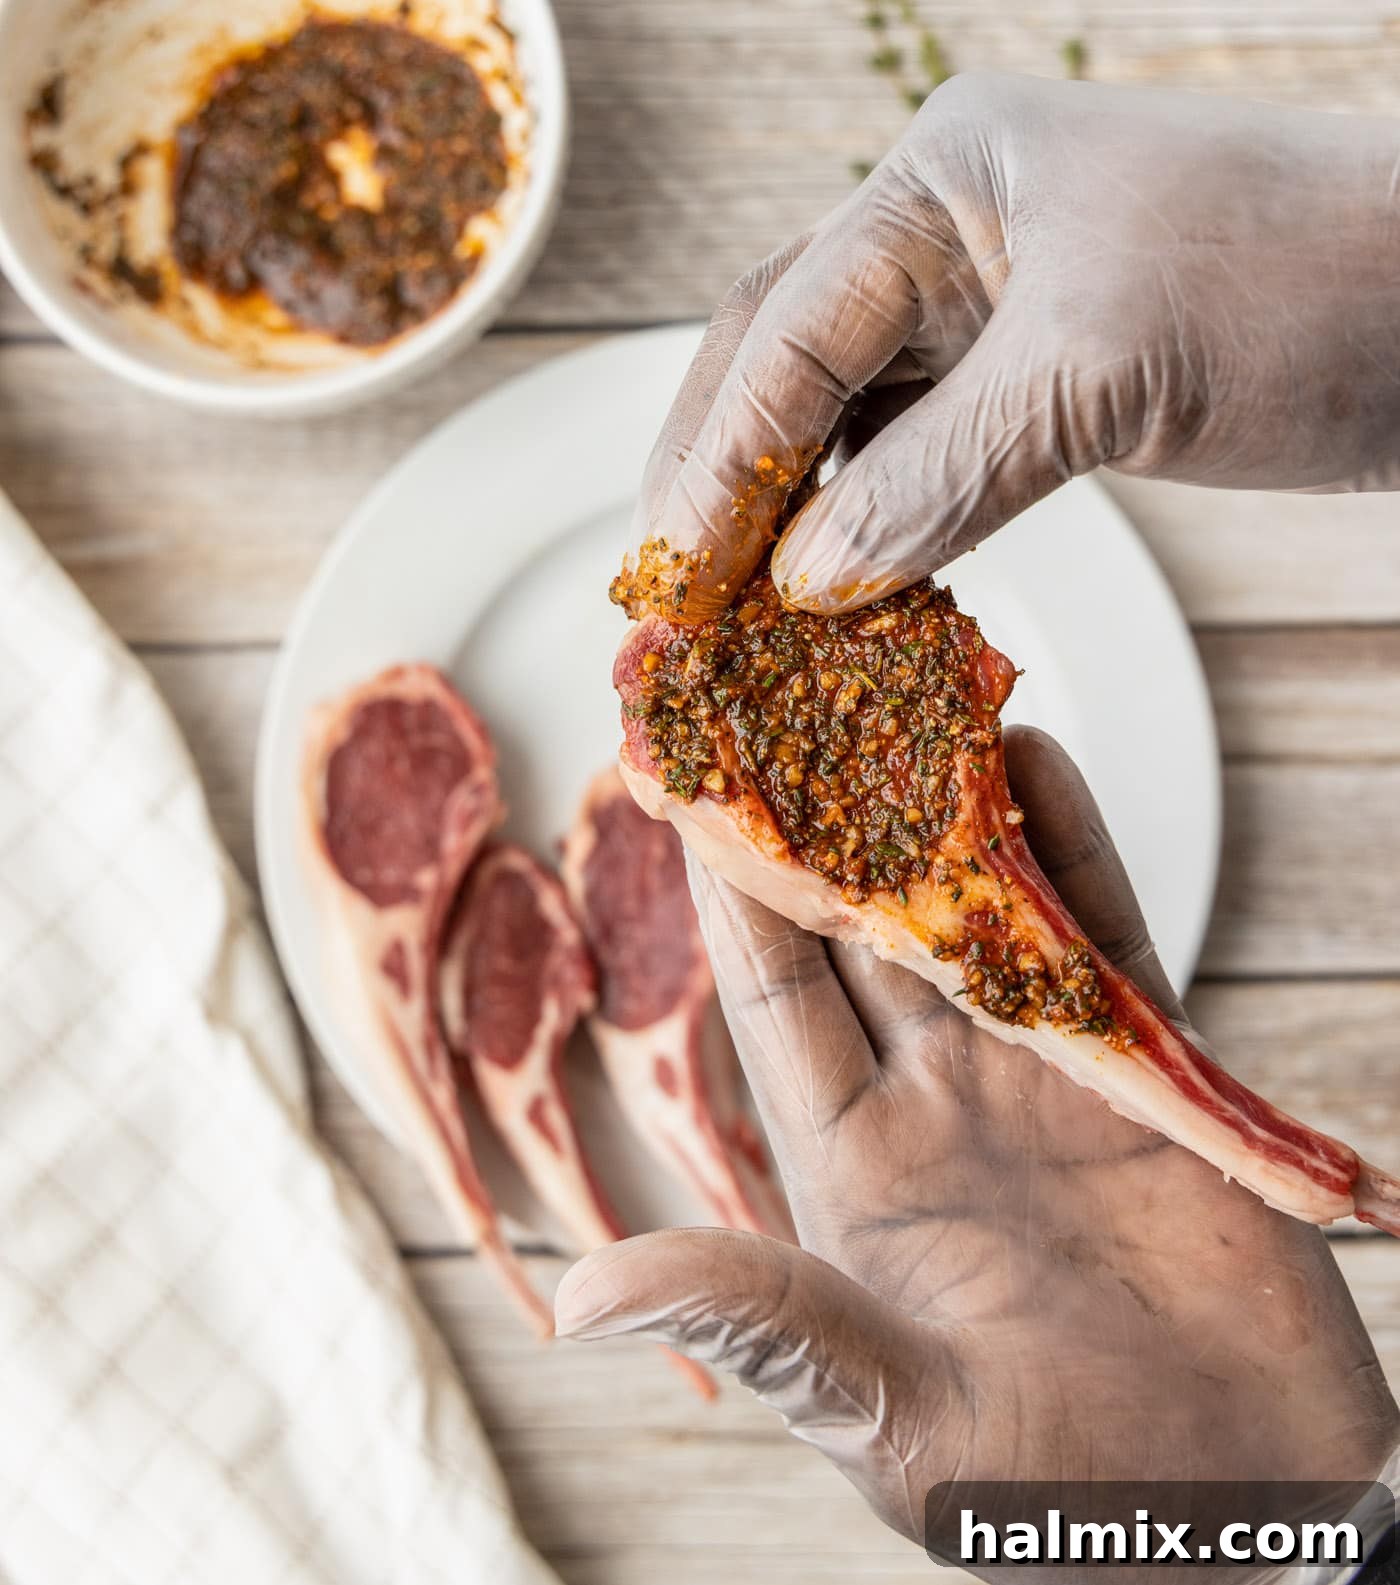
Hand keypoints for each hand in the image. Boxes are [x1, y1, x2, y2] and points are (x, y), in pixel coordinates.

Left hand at [556, 728, 1398, 1559]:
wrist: (1242, 1524)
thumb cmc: (1046, 1501)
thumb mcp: (879, 1415)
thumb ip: (757, 1320)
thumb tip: (578, 1302)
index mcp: (846, 1165)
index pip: (769, 986)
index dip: (727, 874)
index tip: (685, 760)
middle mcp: (930, 1101)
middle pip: (865, 920)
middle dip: (829, 802)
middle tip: (786, 675)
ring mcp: (1036, 1078)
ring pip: (976, 908)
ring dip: (945, 800)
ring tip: (905, 680)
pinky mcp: (1144, 1078)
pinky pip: (1098, 938)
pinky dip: (1069, 849)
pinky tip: (1034, 756)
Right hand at [623, 73, 1399, 619]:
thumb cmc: (1310, 286)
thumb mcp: (1102, 376)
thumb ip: (935, 477)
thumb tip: (806, 580)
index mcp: (946, 177)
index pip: (786, 333)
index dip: (719, 468)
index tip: (675, 585)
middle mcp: (952, 231)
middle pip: (783, 364)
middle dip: (722, 482)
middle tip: (675, 603)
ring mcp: (994, 305)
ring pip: (845, 418)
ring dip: (792, 515)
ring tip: (744, 616)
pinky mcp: (1040, 377)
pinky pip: (919, 455)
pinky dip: (876, 526)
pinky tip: (846, 593)